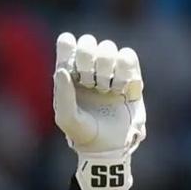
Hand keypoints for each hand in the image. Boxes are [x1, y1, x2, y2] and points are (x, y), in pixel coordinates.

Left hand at [53, 32, 146, 189]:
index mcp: (68, 73)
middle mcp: (87, 67)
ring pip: (109, 47)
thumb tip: (61, 70)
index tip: (72, 61)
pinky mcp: (129, 76)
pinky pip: (128, 56)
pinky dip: (125, 69)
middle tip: (89, 82)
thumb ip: (63, 95)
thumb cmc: (82, 134)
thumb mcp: (67, 119)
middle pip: (88, 41)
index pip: (66, 44)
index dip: (68, 45)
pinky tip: (121, 88)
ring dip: (106, 67)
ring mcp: (108, 70)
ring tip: (105, 89)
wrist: (108, 148)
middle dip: (88, 59)